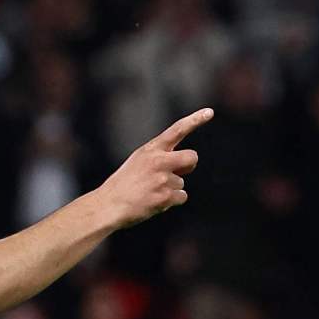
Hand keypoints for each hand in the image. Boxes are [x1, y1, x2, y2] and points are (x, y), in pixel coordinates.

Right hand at [97, 108, 210, 230]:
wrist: (109, 206)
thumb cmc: (124, 184)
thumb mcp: (138, 161)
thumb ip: (160, 157)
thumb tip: (185, 165)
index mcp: (150, 149)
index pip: (177, 130)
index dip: (195, 120)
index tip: (209, 112)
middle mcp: (158, 161)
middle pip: (192, 157)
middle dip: (189, 165)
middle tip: (178, 171)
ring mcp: (162, 179)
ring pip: (181, 182)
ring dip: (171, 189)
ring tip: (150, 192)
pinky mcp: (165, 197)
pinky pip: (181, 197)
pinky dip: (171, 201)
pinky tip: (154, 202)